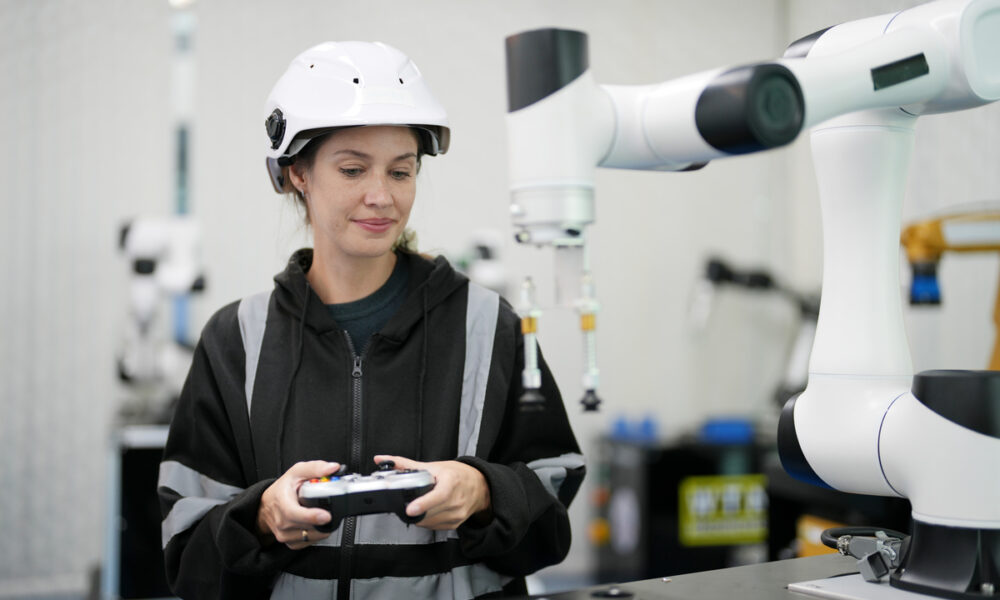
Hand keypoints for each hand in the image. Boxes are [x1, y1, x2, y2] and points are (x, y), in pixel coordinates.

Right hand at [257, 460, 339, 548]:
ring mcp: (285, 535)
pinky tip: (317, 525)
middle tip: (332, 512)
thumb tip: (332, 468)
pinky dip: (317, 535)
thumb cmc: (282, 489)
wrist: (267, 505)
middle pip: (307, 527)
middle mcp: (282, 522)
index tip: (326, 516)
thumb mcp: (296, 472)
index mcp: (282, 503)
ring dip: (322, 528)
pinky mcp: (290, 543)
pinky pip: (309, 542)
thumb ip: (315, 468)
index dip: (311, 516)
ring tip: (323, 516)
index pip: (295, 514)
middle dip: (323, 521)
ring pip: (311, 536)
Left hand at [374, 455, 491, 529]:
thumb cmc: (457, 475)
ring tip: (418, 506)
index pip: (438, 496)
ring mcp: (456, 514)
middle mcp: (456, 500)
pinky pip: (434, 527)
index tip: (411, 509)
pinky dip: (426, 521)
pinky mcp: (454, 524)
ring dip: (419, 517)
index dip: (423, 503)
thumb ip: (404, 464)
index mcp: (451, 482)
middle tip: (407, 504)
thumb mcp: (433, 466)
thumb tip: (382, 459)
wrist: (478, 486)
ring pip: (430, 522)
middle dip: (415, 510)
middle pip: (430, 511)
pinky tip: (427, 512)